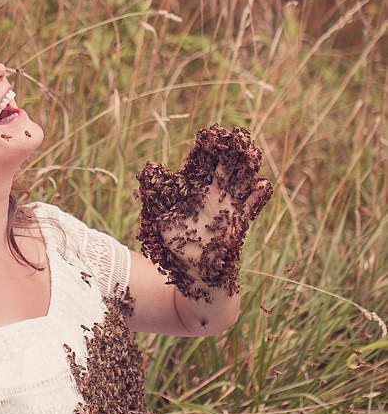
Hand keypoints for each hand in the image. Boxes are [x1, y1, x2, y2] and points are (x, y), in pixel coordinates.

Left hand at [137, 125, 272, 301]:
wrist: (191, 278)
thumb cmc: (175, 249)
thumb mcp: (159, 218)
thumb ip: (156, 193)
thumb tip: (150, 168)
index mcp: (195, 189)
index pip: (203, 163)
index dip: (207, 149)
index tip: (209, 135)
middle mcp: (215, 196)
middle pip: (226, 168)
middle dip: (231, 152)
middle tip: (234, 136)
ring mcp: (228, 209)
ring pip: (242, 183)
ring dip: (248, 169)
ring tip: (251, 153)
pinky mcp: (238, 227)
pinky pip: (251, 209)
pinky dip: (258, 198)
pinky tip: (261, 187)